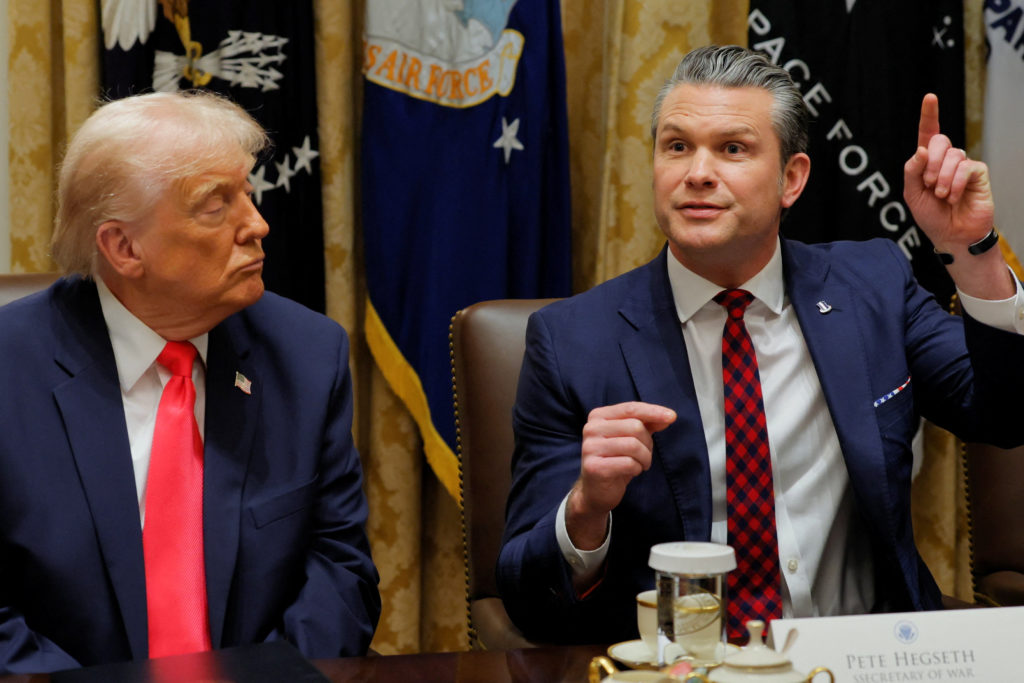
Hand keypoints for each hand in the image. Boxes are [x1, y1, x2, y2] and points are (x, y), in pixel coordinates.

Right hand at [566, 401, 675, 548]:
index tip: (672, 417)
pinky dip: (637, 468)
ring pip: (633, 445)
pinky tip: (632, 472)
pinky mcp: (594, 467)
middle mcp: (591, 428)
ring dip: (645, 458)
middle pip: (635, 427)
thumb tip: (669, 416)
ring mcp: (590, 448)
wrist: (595, 490)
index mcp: (598, 416)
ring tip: (641, 465)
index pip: (631, 408)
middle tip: (645, 456)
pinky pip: (629, 463)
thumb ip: (647, 424)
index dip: (653, 411)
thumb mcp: (631, 438)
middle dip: (648, 443)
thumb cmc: (615, 460)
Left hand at [903, 93, 993, 251]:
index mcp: (928, 162)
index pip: (928, 133)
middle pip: (939, 140)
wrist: (951, 235)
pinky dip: (955, 183)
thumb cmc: (931, 216)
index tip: (930, 97)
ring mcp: (963, 165)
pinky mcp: (978, 173)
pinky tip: (953, 197)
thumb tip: (921, 150)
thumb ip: (912, 171)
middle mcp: (946, 159)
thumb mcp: (912, 195)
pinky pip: (966, 167)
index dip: (929, 115)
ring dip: (941, 178)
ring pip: (953, 155)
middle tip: (928, 184)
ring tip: (941, 196)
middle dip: (930, 163)